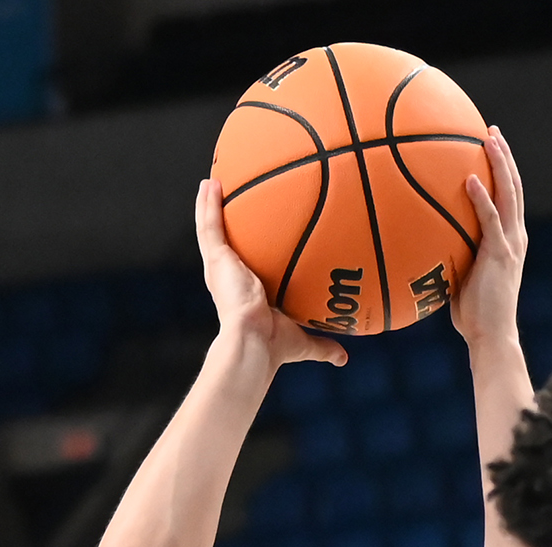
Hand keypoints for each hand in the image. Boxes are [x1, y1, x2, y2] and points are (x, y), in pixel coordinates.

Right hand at [196, 178, 345, 369]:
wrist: (253, 344)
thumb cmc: (273, 347)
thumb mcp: (303, 340)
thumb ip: (322, 345)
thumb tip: (344, 358)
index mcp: (243, 293)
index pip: (243, 266)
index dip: (243, 252)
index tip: (251, 236)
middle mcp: (228, 278)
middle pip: (223, 243)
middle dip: (224, 221)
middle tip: (226, 198)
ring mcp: (219, 268)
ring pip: (210, 229)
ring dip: (209, 205)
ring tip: (211, 182)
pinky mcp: (216, 260)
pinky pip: (210, 226)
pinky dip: (208, 204)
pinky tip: (211, 182)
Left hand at [450, 126, 528, 352]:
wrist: (491, 336)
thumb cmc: (472, 314)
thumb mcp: (460, 276)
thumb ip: (451, 254)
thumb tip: (422, 240)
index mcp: (510, 240)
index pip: (509, 198)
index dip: (502, 170)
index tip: (489, 147)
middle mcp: (515, 237)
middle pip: (514, 187)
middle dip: (503, 156)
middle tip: (490, 131)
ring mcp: (511, 244)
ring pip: (509, 194)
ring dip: (500, 164)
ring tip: (488, 139)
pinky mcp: (500, 255)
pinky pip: (491, 220)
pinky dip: (483, 198)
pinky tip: (471, 179)